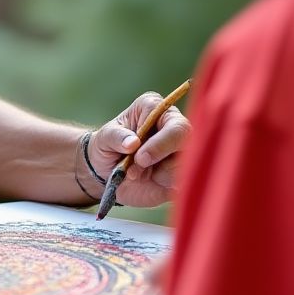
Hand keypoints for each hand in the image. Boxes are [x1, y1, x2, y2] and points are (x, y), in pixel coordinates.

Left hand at [87, 90, 189, 207]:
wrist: (105, 173)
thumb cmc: (106, 147)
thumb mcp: (104, 139)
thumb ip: (116, 137)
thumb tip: (133, 142)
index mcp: (155, 108)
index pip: (174, 124)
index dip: (160, 143)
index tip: (139, 157)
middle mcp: (173, 126)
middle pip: (189, 144)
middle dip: (161, 160)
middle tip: (135, 170)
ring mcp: (180, 151)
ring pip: (186, 167)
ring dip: (159, 176)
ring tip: (136, 174)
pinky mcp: (182, 173)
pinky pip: (184, 183)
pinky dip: (165, 186)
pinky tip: (150, 181)